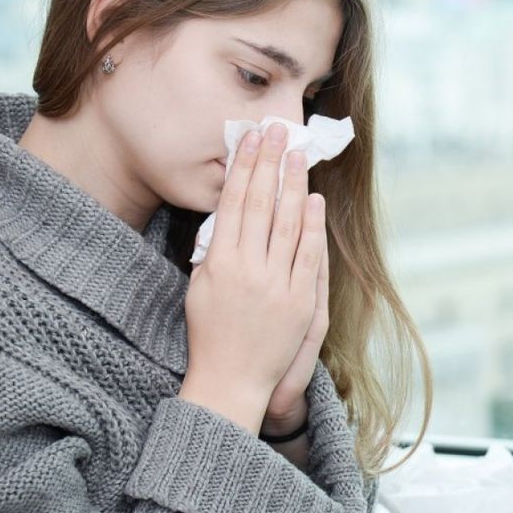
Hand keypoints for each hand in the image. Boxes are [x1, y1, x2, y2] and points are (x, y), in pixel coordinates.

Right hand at [178, 123, 325, 435]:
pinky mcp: (300, 301)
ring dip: (293, 185)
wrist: (230, 380)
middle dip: (269, 164)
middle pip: (260, 204)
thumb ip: (212, 251)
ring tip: (296, 156)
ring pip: (287, 224)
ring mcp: (276, 284)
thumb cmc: (209, 334)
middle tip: (277, 132)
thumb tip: (227, 215)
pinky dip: (313, 225)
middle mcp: (248, 269)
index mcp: (218, 262)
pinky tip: (314, 200)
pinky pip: (308, 254)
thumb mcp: (198, 287)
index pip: (233, 203)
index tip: (250, 140)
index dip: (243, 168)